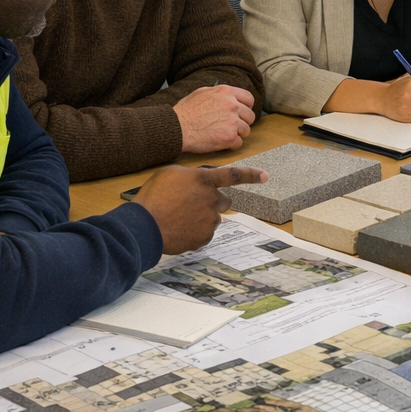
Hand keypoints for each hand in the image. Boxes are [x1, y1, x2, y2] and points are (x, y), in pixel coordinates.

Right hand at [132, 164, 266, 253]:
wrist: (144, 226)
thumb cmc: (153, 197)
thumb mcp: (169, 174)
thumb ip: (190, 176)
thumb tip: (196, 184)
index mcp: (204, 180)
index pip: (233, 175)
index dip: (251, 175)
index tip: (265, 176)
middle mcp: (212, 199)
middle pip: (224, 201)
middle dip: (213, 202)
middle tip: (192, 205)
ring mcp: (210, 220)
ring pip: (213, 218)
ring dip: (201, 217)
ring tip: (179, 218)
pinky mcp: (205, 237)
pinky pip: (205, 233)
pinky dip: (195, 232)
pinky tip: (179, 229)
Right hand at [174, 85, 255, 152]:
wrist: (176, 128)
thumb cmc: (185, 111)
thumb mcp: (202, 92)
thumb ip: (219, 93)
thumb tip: (228, 95)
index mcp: (226, 92)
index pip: (249, 99)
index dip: (246, 107)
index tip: (240, 113)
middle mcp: (232, 105)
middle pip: (250, 116)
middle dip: (242, 122)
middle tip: (230, 126)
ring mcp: (232, 121)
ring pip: (246, 130)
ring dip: (237, 134)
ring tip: (222, 134)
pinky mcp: (229, 137)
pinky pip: (239, 143)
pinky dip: (231, 145)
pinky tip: (220, 142)